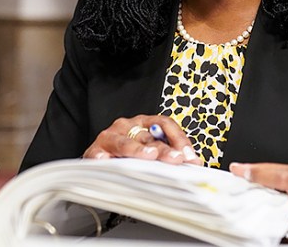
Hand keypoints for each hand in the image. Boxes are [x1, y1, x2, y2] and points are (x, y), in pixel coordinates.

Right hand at [82, 114, 201, 164]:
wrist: (97, 164)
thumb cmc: (125, 157)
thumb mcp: (148, 152)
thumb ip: (168, 155)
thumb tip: (194, 163)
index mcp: (142, 124)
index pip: (164, 124)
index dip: (179, 138)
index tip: (189, 156)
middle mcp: (126, 126)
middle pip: (149, 136)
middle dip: (164, 149)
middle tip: (176, 159)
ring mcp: (109, 138)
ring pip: (125, 143)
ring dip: (138, 150)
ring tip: (149, 156)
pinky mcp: (93, 152)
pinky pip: (99, 156)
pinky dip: (103, 159)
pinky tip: (107, 162)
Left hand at [229, 162, 287, 244]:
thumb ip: (283, 176)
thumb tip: (252, 176)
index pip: (281, 176)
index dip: (258, 173)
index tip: (240, 171)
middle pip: (278, 206)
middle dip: (262, 205)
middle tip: (248, 202)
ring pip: (282, 225)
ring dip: (273, 221)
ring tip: (276, 213)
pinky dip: (284, 232)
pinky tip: (285, 225)